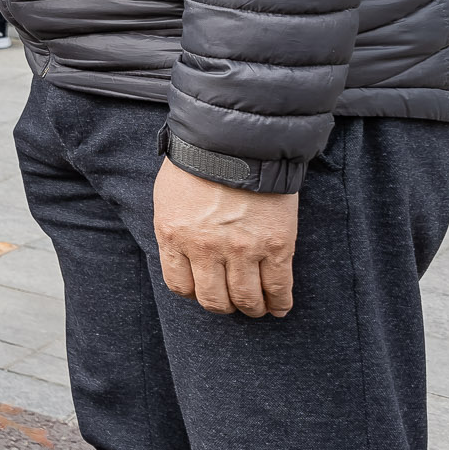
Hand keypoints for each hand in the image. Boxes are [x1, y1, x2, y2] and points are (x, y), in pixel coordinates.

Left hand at [154, 157, 297, 316]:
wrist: (236, 140)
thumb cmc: (198, 163)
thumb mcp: (169, 198)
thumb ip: (175, 229)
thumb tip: (182, 255)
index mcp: (173, 236)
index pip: (179, 286)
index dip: (194, 293)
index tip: (203, 290)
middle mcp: (205, 249)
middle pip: (213, 300)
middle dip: (223, 306)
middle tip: (232, 303)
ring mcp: (242, 250)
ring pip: (246, 299)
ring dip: (252, 309)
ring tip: (256, 307)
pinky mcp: (276, 246)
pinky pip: (278, 287)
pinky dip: (280, 303)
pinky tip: (280, 308)